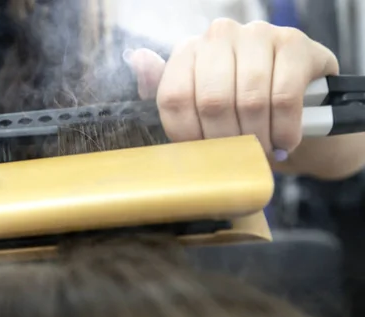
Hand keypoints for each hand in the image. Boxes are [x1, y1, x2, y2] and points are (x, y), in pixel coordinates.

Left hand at [125, 19, 339, 158]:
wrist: (303, 106)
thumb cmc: (242, 110)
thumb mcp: (200, 108)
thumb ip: (169, 93)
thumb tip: (137, 60)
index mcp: (188, 52)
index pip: (174, 97)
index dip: (189, 136)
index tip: (205, 155)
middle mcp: (218, 36)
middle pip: (211, 100)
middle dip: (225, 140)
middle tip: (237, 157)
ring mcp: (257, 34)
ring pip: (249, 99)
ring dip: (257, 137)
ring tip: (262, 151)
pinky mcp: (294, 44)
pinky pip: (283, 96)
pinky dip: (283, 129)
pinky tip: (284, 141)